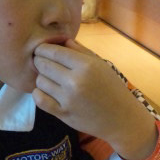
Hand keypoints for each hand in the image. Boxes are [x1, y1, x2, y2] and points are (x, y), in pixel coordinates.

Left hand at [32, 40, 156, 159]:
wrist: (121, 118)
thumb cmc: (112, 88)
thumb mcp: (101, 65)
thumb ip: (81, 51)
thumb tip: (61, 41)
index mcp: (86, 66)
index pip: (54, 51)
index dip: (43, 48)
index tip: (42, 49)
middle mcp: (75, 81)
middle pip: (43, 64)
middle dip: (39, 61)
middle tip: (42, 62)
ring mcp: (67, 99)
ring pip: (40, 81)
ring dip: (41, 78)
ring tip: (50, 78)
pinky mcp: (63, 114)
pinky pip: (40, 99)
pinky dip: (39, 93)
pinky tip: (46, 91)